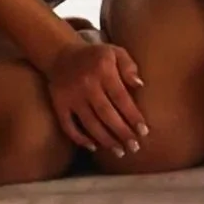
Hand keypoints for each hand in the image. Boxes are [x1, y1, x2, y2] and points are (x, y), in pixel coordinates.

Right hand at [42, 37, 148, 160]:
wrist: (61, 54)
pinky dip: (79, 138)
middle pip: (106, 114)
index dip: (132, 116)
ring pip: (90, 123)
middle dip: (122, 132)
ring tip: (120, 152)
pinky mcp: (59, 104)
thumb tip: (140, 85)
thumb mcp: (115, 52)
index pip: (121, 97)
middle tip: (134, 147)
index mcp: (103, 70)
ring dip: (105, 140)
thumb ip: (129, 66)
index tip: (144, 131)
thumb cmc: (95, 56)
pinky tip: (93, 147)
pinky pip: (68, 125)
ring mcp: (71, 96)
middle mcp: (87, 84)